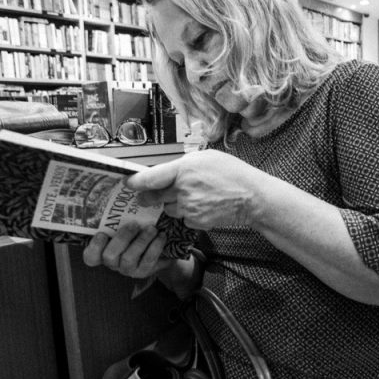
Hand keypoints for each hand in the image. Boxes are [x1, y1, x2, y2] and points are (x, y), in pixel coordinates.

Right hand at [83, 219, 171, 278]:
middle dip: (122, 239)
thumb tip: (122, 189)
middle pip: (109, 256)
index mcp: (104, 250)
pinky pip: (148, 261)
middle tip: (134, 224)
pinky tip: (161, 236)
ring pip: (129, 258)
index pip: (91, 256)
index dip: (94, 247)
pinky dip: (155, 247)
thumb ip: (119, 215)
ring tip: (152, 228)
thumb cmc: (138, 231)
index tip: (102, 233)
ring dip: (141, 241)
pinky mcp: (144, 272)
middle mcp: (113, 262)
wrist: (161, 249)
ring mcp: (128, 269)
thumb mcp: (127, 223)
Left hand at [126, 149, 267, 230]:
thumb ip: (182, 165)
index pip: (149, 178)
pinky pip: (183, 218)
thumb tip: (165, 172)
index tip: (127, 183)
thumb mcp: (206, 157)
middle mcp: (183, 190)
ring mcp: (189, 208)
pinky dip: (188, 214)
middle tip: (146, 195)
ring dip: (172, 204)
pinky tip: (202, 206)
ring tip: (190, 197)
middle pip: (153, 197)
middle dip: (147, 196)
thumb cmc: (231, 172)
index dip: (134, 182)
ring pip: (168, 209)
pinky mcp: (196, 221)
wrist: (251, 196)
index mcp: (183, 169)